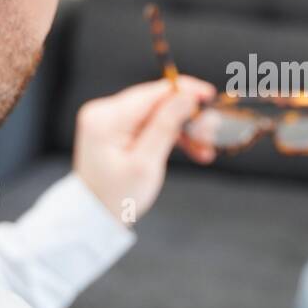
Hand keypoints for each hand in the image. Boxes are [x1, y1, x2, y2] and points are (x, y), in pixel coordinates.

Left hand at [72, 77, 215, 223]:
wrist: (95, 215)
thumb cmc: (117, 196)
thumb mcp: (146, 164)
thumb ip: (166, 125)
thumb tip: (187, 95)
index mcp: (106, 118)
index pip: (153, 92)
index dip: (185, 91)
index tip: (211, 96)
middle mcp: (104, 112)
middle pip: (157, 102)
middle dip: (187, 116)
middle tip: (212, 135)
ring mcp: (109, 119)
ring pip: (157, 113)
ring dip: (183, 128)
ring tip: (204, 148)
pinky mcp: (116, 128)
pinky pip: (150, 123)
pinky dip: (170, 134)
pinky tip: (191, 148)